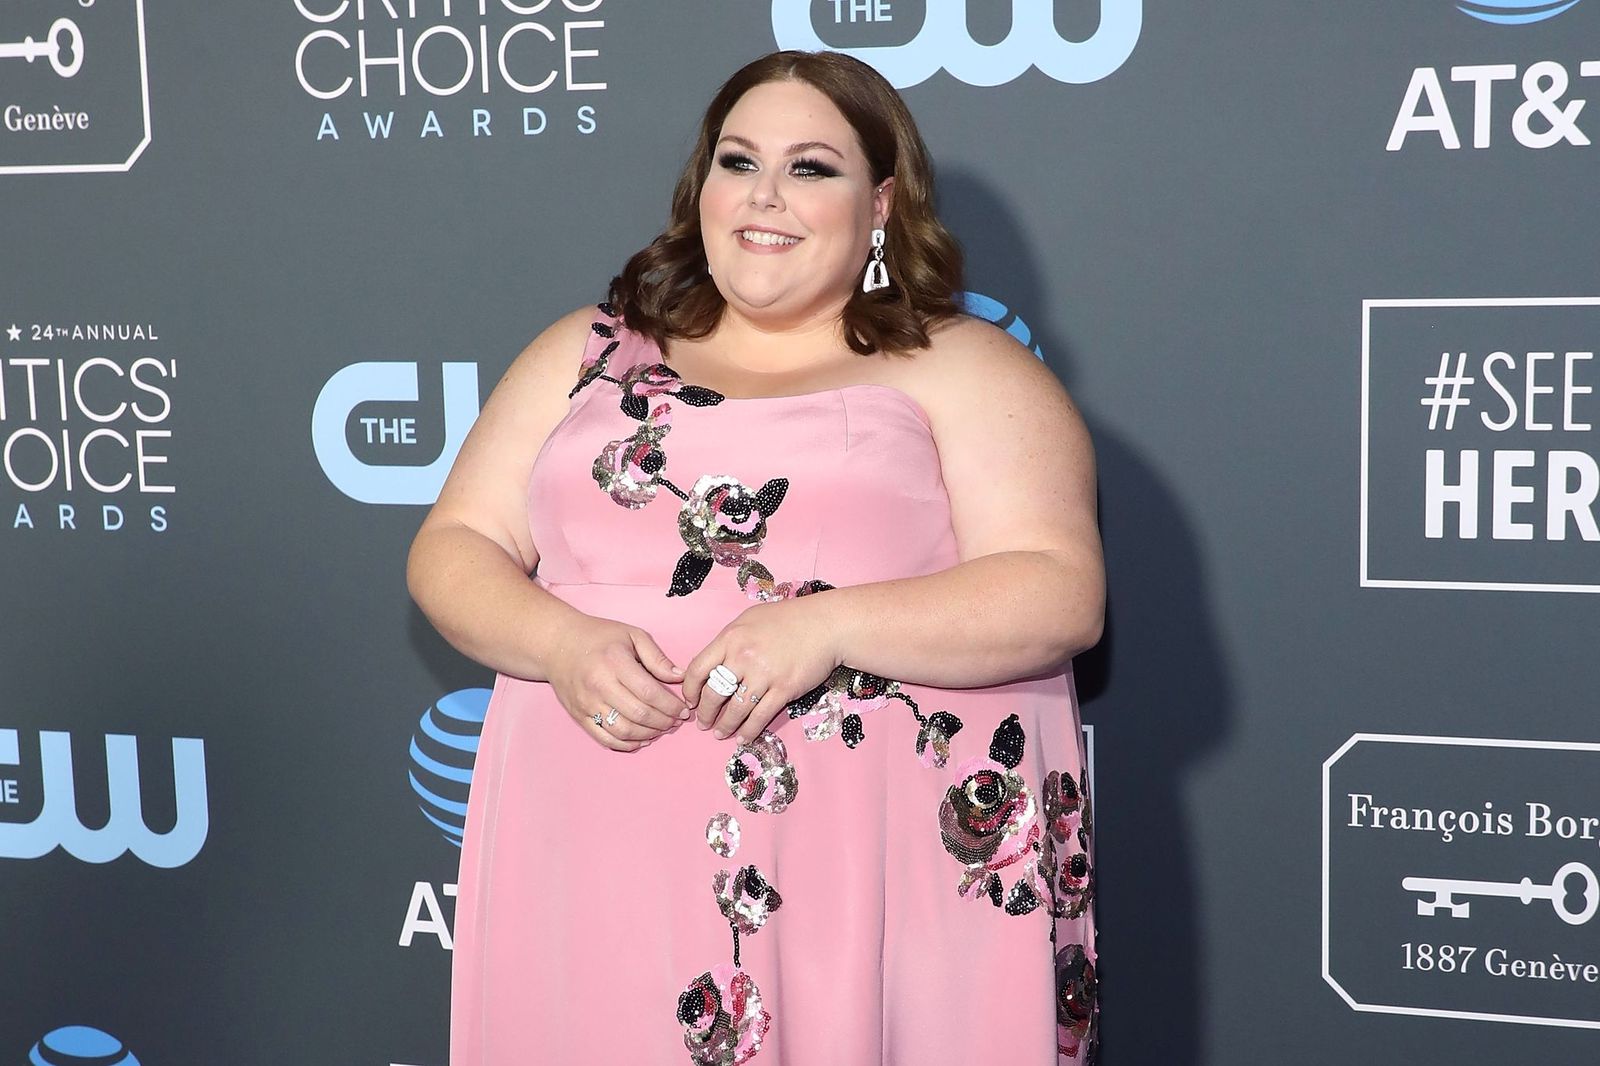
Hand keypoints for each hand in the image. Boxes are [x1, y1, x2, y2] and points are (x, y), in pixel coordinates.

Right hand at [545, 614, 690, 751]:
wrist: (557, 644)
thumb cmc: (598, 637)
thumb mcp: (631, 635)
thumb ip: (657, 657)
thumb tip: (679, 677)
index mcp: (615, 663)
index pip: (650, 693)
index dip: (671, 706)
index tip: (683, 710)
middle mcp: (600, 686)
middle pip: (639, 714)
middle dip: (664, 722)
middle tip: (675, 721)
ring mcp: (588, 703)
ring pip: (624, 731)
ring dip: (648, 734)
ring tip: (661, 729)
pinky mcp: (579, 715)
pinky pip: (605, 738)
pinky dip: (626, 744)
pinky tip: (641, 740)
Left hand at [681, 596, 842, 743]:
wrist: (825, 624)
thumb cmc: (788, 618)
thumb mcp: (750, 619)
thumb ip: (730, 640)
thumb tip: (714, 662)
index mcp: (731, 638)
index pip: (698, 668)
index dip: (690, 689)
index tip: (691, 700)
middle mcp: (743, 657)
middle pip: (714, 693)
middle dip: (705, 713)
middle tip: (703, 722)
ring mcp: (764, 674)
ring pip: (736, 709)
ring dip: (725, 726)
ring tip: (720, 733)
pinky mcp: (784, 689)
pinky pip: (760, 716)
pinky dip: (749, 731)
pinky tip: (743, 738)